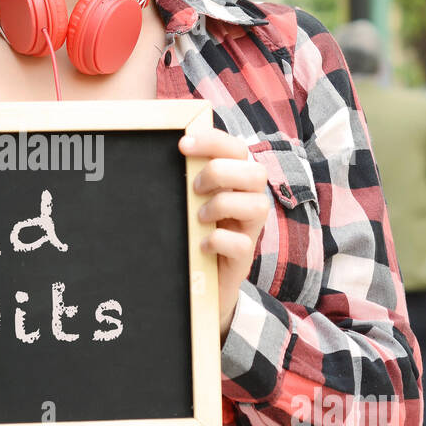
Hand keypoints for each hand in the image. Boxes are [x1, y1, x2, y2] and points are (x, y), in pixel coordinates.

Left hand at [179, 127, 270, 340]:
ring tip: (199, 217)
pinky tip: (201, 244)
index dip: (214, 141)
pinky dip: (218, 239)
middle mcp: (249, 202)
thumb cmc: (192, 233)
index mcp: (235, 183)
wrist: (199, 284)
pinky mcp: (243, 258)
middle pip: (256, 173)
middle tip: (195, 187)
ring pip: (259, 205)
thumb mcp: (189, 203)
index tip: (183, 144)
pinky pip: (241, 243)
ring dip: (223, 205)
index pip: (237, 150)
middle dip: (221, 173)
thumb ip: (188, 179)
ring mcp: (249, 230)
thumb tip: (167, 151)